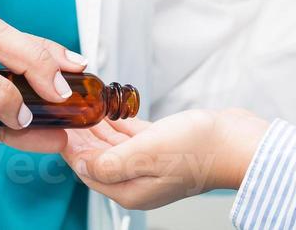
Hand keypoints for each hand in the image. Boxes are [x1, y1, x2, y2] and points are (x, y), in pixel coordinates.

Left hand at [59, 109, 269, 210]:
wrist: (237, 142)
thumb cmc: (199, 150)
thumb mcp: (147, 153)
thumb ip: (110, 161)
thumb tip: (80, 164)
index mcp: (130, 189)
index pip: (88, 169)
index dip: (71, 147)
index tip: (58, 126)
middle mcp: (139, 179)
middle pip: (99, 157)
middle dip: (81, 135)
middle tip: (68, 111)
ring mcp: (152, 164)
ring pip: (115, 144)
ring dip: (99, 126)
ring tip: (84, 106)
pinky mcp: (165, 147)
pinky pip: (134, 135)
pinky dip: (120, 122)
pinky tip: (111, 109)